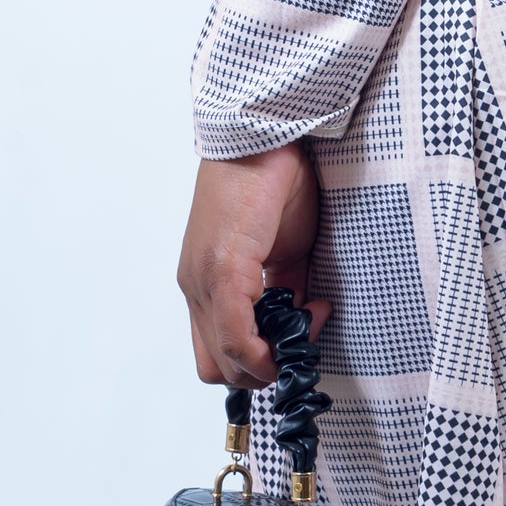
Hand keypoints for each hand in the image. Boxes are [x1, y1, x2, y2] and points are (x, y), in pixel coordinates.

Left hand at [175, 144, 330, 387]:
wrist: (267, 135)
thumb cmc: (275, 180)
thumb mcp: (285, 247)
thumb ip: (286, 287)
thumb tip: (300, 321)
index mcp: (206, 280)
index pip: (219, 351)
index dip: (261, 359)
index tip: (304, 333)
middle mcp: (195, 286)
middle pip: (218, 368)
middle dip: (266, 370)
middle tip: (305, 338)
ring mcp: (203, 281)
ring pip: (225, 362)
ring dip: (271, 362)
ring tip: (309, 321)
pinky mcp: (221, 270)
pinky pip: (236, 337)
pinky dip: (268, 348)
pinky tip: (305, 318)